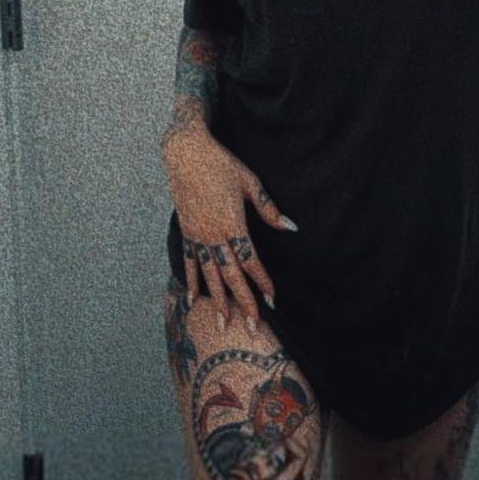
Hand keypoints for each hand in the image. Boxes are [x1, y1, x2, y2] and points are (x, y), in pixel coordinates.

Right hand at [162, 125, 294, 329]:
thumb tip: (292, 226)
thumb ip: (268, 208)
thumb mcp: (250, 182)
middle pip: (230, 275)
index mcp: (232, 223)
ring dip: (218, 300)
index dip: (262, 281)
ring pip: (209, 274)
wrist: (186, 153)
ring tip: (223, 323)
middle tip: (251, 327)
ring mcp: (197, 235)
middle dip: (242, 301)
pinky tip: (195, 299)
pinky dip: (192, 281)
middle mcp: (213, 234)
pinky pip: (190, 262)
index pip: (250, 260)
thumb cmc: (222, 164)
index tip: (272, 300)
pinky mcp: (186, 231)